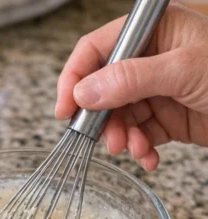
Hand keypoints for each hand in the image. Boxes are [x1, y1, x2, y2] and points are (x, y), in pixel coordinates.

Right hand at [56, 1, 207, 169]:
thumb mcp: (182, 71)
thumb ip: (131, 79)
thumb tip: (86, 91)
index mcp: (154, 32)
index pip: (98, 48)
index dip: (76, 77)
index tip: (65, 109)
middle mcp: (151, 59)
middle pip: (104, 88)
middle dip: (103, 119)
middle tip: (108, 140)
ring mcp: (157, 89)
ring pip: (120, 117)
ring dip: (123, 138)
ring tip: (135, 149)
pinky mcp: (167, 117)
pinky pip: (140, 134)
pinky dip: (140, 150)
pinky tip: (150, 157)